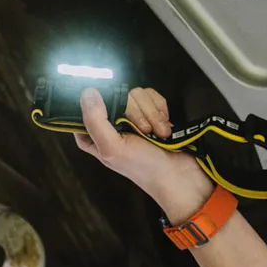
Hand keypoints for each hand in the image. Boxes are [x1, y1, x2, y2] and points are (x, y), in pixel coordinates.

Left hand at [73, 87, 213, 220]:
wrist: (180, 173)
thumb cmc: (144, 167)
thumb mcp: (112, 148)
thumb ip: (95, 121)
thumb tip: (87, 93)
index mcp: (94, 135)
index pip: (87, 108)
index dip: (100, 106)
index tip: (114, 114)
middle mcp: (111, 124)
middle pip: (117, 96)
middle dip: (137, 114)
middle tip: (145, 132)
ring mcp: (132, 117)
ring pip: (136, 94)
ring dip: (152, 114)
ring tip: (159, 133)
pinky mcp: (150, 111)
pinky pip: (151, 96)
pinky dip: (160, 110)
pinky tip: (164, 127)